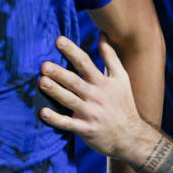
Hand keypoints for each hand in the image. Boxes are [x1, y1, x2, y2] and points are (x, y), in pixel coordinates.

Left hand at [38, 37, 149, 161]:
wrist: (131, 137)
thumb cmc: (123, 104)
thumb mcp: (121, 79)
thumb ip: (110, 57)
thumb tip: (102, 34)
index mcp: (102, 82)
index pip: (85, 62)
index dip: (71, 51)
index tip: (58, 40)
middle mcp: (95, 96)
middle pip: (75, 81)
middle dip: (59, 73)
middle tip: (44, 65)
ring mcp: (90, 113)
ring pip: (70, 100)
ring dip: (55, 91)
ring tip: (42, 82)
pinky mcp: (85, 129)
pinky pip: (68, 124)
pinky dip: (55, 119)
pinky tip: (42, 112)